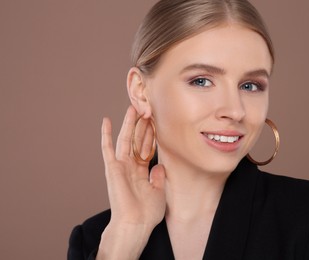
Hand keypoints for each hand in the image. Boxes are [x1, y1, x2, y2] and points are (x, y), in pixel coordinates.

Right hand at [101, 105, 165, 229]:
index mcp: (142, 172)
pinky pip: (107, 148)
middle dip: (142, 125)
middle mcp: (130, 166)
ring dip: (129, 124)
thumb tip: (159, 165)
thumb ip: (157, 177)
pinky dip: (105, 134)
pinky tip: (106, 121)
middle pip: (137, 140)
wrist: (136, 224)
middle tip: (147, 109)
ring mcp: (120, 166)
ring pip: (125, 139)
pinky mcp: (112, 167)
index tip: (156, 121)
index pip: (147, 148)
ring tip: (133, 108)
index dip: (151, 135)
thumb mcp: (158, 192)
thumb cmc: (147, 213)